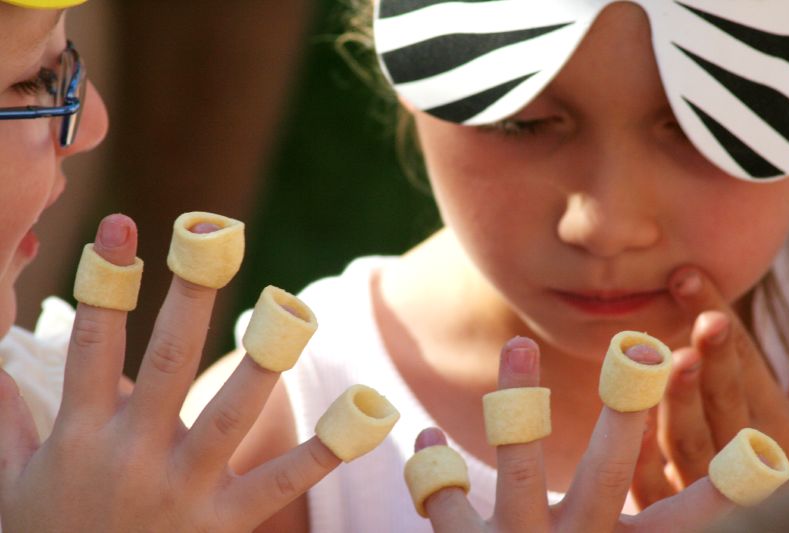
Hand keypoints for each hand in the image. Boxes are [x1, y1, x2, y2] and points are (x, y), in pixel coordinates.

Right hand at [0, 214, 340, 531]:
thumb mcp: (8, 484)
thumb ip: (3, 421)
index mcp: (81, 437)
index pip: (93, 344)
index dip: (106, 281)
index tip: (123, 225)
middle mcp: (135, 454)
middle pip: (167, 360)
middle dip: (190, 295)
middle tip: (213, 239)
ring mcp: (184, 488)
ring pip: (231, 411)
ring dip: (262, 358)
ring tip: (290, 310)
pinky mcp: (224, 523)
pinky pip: (281, 480)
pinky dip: (325, 449)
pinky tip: (366, 415)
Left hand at [412, 337, 730, 532]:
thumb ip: (643, 522)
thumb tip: (714, 479)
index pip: (680, 521)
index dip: (716, 491)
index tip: (751, 451)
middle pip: (605, 475)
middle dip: (622, 415)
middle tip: (639, 353)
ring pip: (520, 468)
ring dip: (518, 400)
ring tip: (520, 343)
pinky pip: (446, 504)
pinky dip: (433, 468)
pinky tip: (429, 441)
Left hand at [632, 267, 788, 508]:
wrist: (753, 522)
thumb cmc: (769, 474)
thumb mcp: (784, 429)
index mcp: (775, 430)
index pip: (746, 368)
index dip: (721, 327)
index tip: (687, 277)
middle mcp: (744, 457)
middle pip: (725, 402)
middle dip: (717, 360)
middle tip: (706, 320)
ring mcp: (707, 490)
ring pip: (693, 442)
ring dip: (685, 403)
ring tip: (677, 362)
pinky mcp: (671, 518)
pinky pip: (655, 487)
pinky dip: (647, 459)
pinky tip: (636, 427)